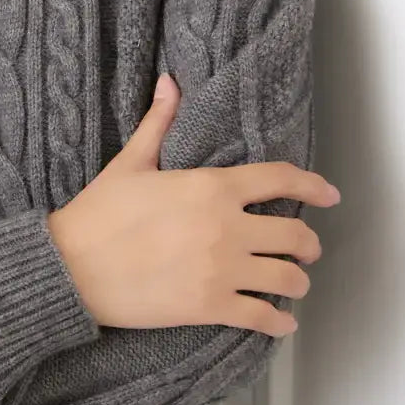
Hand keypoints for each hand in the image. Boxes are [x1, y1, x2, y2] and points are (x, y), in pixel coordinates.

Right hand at [46, 73, 339, 335]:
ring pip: (288, 280)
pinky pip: (264, 318)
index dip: (312, 186)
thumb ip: (159, 122)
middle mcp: (227, 228)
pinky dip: (279, 322)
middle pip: (295, 235)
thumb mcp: (131, 162)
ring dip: (297, 282)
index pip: (279, 180)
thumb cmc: (101, 212)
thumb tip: (170, 81)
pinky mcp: (211, 307)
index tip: (329, 194)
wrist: (74, 266)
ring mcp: (222, 270)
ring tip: (292, 283)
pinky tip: (280, 321)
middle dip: (308, 243)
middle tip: (306, 248)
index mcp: (211, 187)